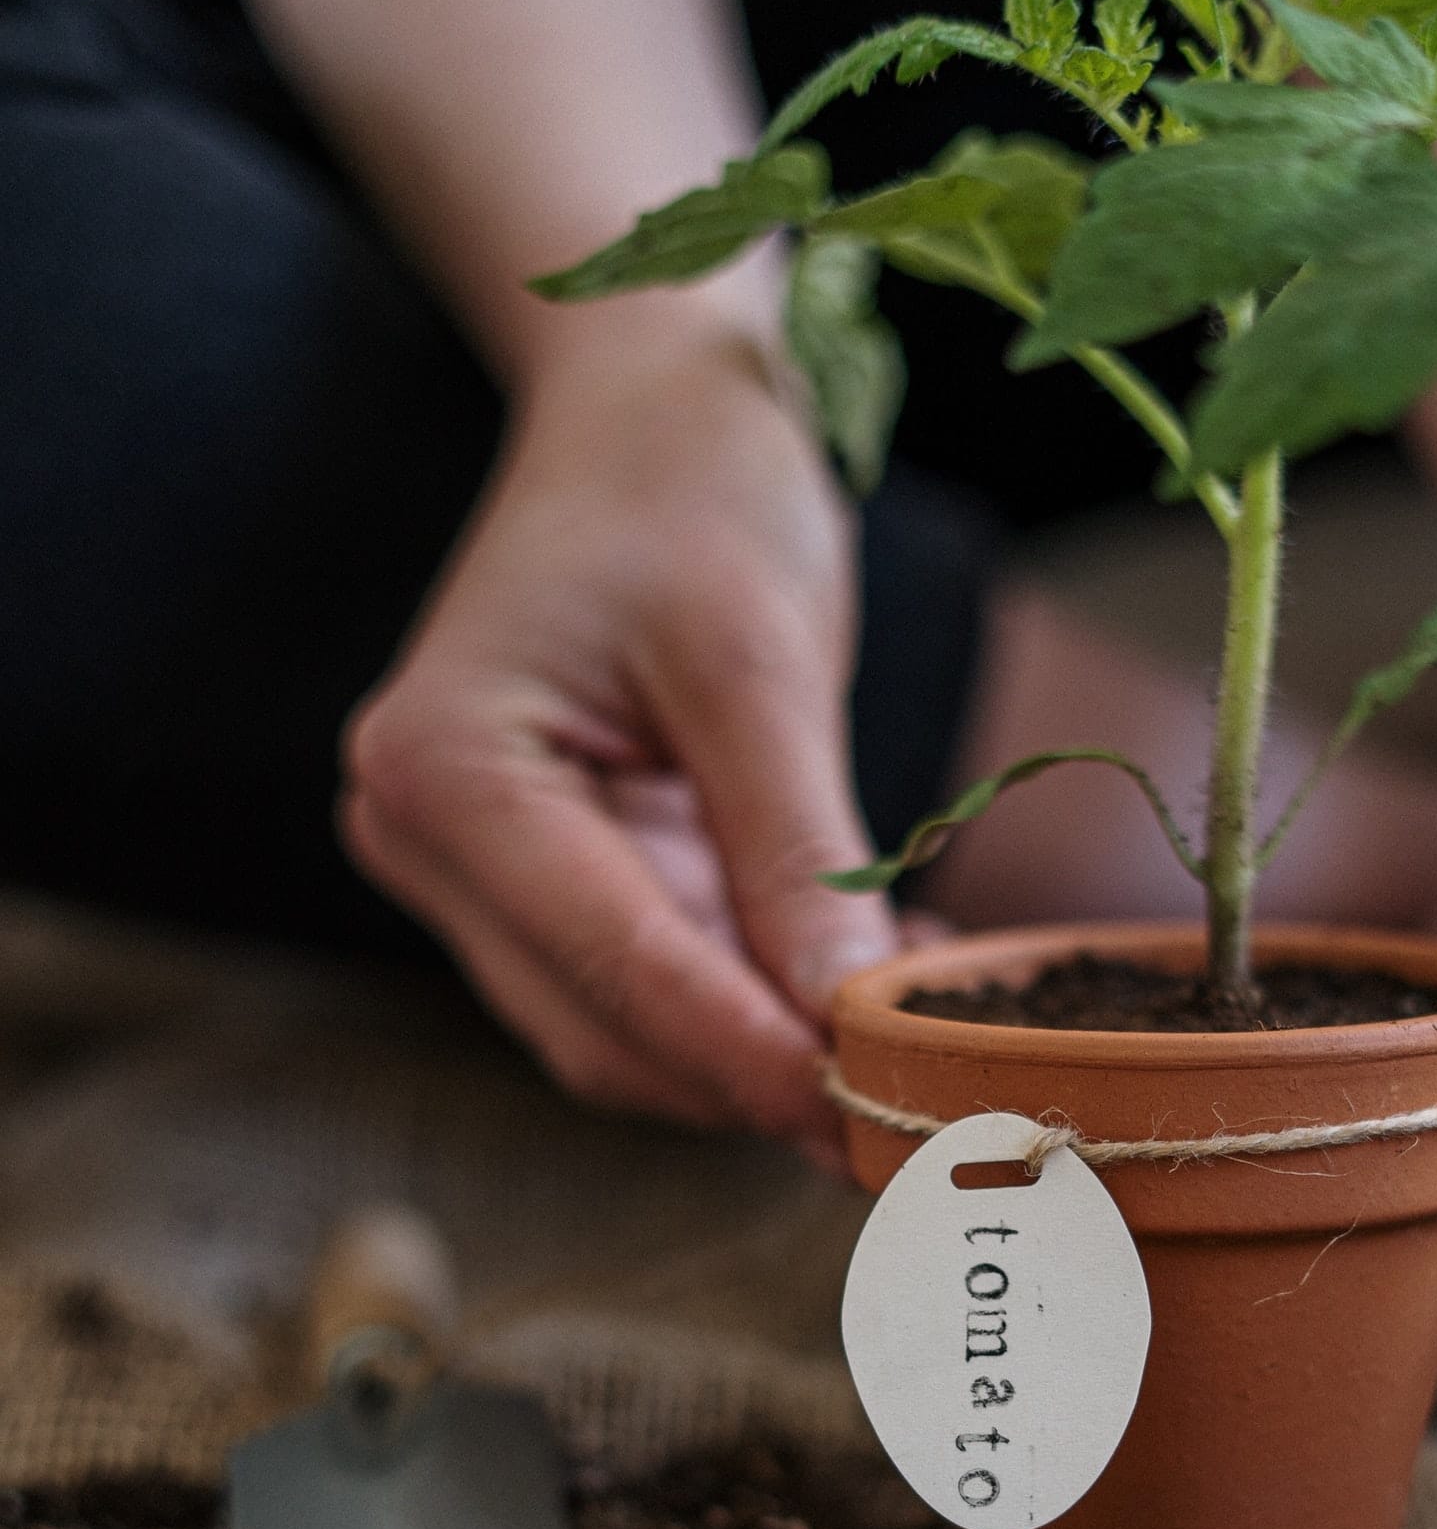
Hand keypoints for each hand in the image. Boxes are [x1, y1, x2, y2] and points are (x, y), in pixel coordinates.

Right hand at [339, 316, 894, 1163]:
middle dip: (759, 1071)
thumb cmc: (692, 487)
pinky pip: (653, 972)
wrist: (649, 410)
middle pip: (605, 1022)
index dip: (752, 1055)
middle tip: (917, 1103)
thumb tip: (847, 1020)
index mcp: (445, 769)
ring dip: (764, 1045)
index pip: (613, 964)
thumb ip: (794, 847)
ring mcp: (480, 863)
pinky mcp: (546, 868)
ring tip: (910, 1021)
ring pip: (627, 1022)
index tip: (874, 1118)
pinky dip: (756, 995)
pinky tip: (862, 969)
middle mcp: (426, 836)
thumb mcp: (758, 658)